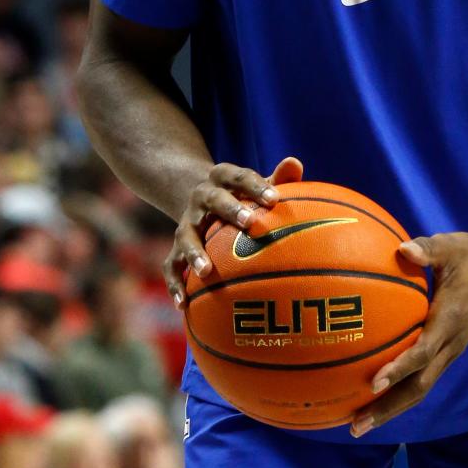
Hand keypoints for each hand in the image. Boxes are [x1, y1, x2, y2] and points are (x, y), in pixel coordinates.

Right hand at [163, 155, 303, 305]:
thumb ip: (278, 177)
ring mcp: (187, 222)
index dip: (256, 186)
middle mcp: (201, 197)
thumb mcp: (256, 184)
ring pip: (186, 235)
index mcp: (222, 177)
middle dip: (231, 210)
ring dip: (194, 252)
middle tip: (249, 223)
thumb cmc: (243, 195)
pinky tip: (184, 304)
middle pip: (214, 201)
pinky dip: (175, 284)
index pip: (240, 177)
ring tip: (205, 272)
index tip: (274, 199)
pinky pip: (172, 265)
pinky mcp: (177, 246)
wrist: (201, 198)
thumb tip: (296, 162)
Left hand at [351, 233, 467, 436]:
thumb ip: (426, 249)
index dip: (398, 368)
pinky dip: (400, 392)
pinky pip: (423, 378)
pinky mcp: (448, 351)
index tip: (373, 383)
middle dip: (388, 408)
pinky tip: (376, 398)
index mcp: (448, 321)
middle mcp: (451, 344)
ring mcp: (451, 351)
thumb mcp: (450, 246)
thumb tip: (402, 248)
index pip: (422, 352)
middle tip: (357, 425)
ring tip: (360, 424)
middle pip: (419, 386)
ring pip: (421, 388)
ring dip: (392, 408)